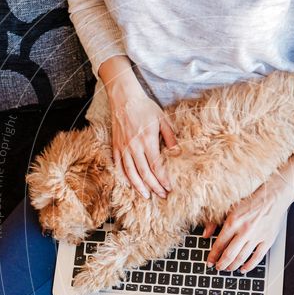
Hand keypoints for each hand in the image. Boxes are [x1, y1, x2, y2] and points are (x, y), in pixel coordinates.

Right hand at [109, 82, 176, 199]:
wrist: (124, 98)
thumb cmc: (145, 108)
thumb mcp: (162, 119)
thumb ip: (170, 137)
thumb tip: (178, 153)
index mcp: (148, 140)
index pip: (156, 166)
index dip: (163, 179)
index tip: (169, 188)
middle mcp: (134, 146)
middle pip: (144, 173)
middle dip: (154, 187)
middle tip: (162, 195)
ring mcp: (123, 147)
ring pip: (130, 173)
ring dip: (139, 186)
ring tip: (146, 196)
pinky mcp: (116, 146)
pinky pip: (119, 165)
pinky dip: (124, 177)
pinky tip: (129, 185)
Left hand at [203, 178, 289, 272]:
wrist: (272, 197)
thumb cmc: (250, 202)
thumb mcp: (228, 208)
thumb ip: (214, 222)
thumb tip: (205, 235)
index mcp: (233, 222)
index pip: (219, 244)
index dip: (212, 256)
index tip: (209, 262)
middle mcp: (244, 230)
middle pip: (229, 254)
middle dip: (221, 264)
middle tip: (217, 268)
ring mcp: (257, 236)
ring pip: (242, 257)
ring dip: (233, 266)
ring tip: (228, 269)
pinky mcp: (267, 240)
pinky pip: (257, 257)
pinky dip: (249, 266)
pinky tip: (243, 269)